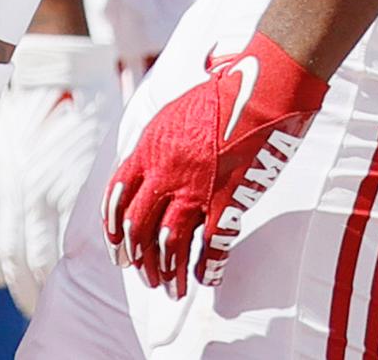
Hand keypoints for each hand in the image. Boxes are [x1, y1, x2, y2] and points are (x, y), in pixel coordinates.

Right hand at [0, 34, 118, 312]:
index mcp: (65, 186)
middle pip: (32, 262)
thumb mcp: (109, 150)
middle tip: (50, 313)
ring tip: (27, 304)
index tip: (77, 303)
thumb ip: (103, 195)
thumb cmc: (94, 106)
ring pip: (5, 251)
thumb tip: (115, 236)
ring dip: (14, 284)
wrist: (55, 68)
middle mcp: (33, 191)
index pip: (62, 255)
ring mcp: (8, 185)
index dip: (66, 284)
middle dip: (40, 293)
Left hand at [104, 31, 326, 295]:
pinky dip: (208, 269)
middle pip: (139, 229)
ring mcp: (196, 188)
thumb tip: (150, 163)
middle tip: (145, 278)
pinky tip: (208, 278)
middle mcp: (166, 172)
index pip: (116, 197)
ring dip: (169, 274)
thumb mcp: (177, 109)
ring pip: (170, 246)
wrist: (263, 88)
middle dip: (139, 261)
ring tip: (173, 290)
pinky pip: (211, 247)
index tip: (118, 250)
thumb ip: (160, 141)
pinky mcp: (227, 201)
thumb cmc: (225, 92)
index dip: (114, 230)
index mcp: (149, 147)